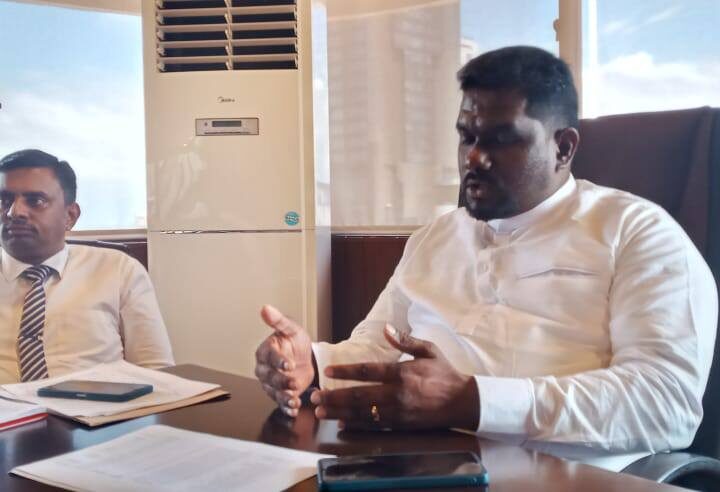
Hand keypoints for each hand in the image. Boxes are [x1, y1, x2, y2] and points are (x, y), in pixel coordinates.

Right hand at [255, 305, 314, 416]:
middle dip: (282, 381)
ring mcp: (271, 384)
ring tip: (294, 400)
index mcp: (265, 352)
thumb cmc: (296, 342)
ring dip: (284, 397)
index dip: (278, 361)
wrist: (307, 358)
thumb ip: (279, 321)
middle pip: (270, 377)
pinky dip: (287, 407)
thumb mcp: (292, 329)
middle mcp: (264, 369)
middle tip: (294, 382)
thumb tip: (266, 308)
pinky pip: (281, 402)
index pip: (269, 357)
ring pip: (274, 392)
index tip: (288, 364)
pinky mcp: (280, 394)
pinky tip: (294, 409)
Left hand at [310, 325, 478, 429]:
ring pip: (362, 413)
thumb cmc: (445, 373)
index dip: (344, 371)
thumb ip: (405, 340)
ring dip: (339, 412)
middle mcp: (397, 394)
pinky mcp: (401, 425)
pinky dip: (356, 424)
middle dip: (334, 396)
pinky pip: (374, 425)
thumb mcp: (428, 350)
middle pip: (358, 395)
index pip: (367, 371)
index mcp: (402, 373)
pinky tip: (342, 423)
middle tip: (315, 395)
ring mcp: (398, 412)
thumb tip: (386, 327)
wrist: (463, 402)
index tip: (327, 371)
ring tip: (321, 411)